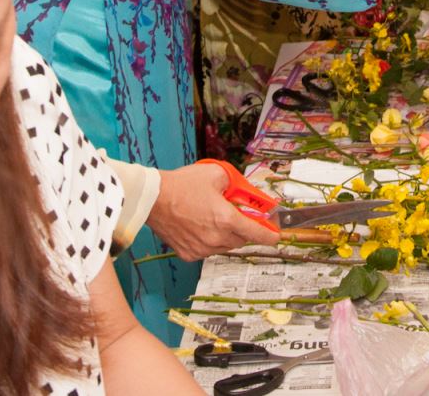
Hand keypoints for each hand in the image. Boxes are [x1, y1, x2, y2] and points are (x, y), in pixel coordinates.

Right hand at [148, 162, 280, 261]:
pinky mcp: (189, 254)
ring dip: (226, 236)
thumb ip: (235, 183)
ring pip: (224, 246)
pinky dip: (209, 241)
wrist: (153, 198)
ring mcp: (202, 248)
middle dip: (243, 230)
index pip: (256, 234)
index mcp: (226, 219)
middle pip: (241, 240)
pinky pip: (207, 250)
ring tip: (214, 219)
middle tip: (237, 217)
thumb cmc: (182, 184)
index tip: (275, 236)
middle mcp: (216, 238)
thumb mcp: (216, 174)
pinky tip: (200, 227)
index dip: (269, 236)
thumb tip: (244, 192)